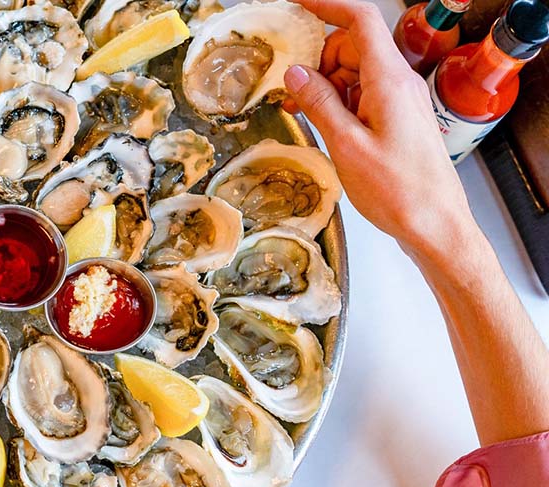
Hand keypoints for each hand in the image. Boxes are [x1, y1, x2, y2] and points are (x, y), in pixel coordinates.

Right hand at [282, 0, 477, 255]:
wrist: (436, 225)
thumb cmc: (399, 192)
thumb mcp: (347, 147)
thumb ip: (319, 104)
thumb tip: (295, 74)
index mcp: (390, 81)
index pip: (359, 20)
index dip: (327, 6)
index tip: (296, 5)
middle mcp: (399, 82)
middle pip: (351, 46)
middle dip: (317, 61)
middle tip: (290, 93)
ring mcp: (400, 99)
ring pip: (354, 70)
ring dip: (325, 84)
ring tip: (303, 114)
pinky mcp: (398, 117)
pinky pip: (363, 93)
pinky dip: (339, 101)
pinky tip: (324, 124)